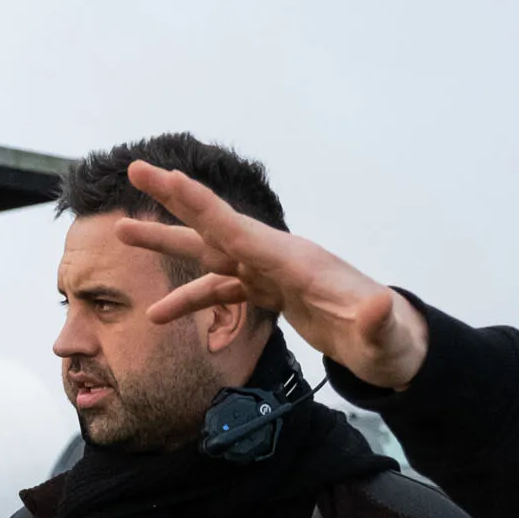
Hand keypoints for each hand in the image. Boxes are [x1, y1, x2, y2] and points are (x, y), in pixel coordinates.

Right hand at [115, 159, 431, 389]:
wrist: (397, 347)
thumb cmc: (390, 340)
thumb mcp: (384, 336)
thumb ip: (378, 322)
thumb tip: (382, 307)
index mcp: (293, 261)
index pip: (235, 227)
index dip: (196, 202)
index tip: (160, 175)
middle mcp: (278, 258)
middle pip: (214, 225)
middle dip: (174, 200)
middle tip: (134, 170)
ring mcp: (273, 274)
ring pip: (210, 253)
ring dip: (168, 242)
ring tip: (121, 232)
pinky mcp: (273, 294)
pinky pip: (222, 290)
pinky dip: (189, 299)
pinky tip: (158, 315)